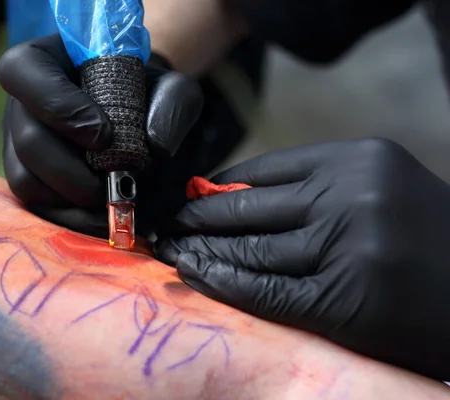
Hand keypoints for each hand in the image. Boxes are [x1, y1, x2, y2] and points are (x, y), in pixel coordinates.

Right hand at [0, 34, 244, 237]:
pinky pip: (36, 206)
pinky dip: (70, 218)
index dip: (58, 106)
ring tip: (109, 205)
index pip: (23, 71)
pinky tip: (101, 217)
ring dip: (71, 202)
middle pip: (27, 140)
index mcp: (44, 61)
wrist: (136, 114)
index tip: (103, 134)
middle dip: (72, 173)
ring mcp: (18, 143)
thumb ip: (173, 104)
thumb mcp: (171, 86)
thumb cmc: (146, 93)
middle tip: (110, 185)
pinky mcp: (29, 178)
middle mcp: (22, 103)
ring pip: (25, 180)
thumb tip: (156, 147)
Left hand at [156, 138, 449, 380]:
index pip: (263, 168)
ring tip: (174, 247)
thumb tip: (228, 188)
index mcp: (357, 159)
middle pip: (246, 206)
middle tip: (169, 221)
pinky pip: (264, 289)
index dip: (219, 182)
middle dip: (198, 216)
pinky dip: (222, 281)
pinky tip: (195, 272)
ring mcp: (346, 250)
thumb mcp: (372, 186)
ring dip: (201, 248)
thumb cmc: (418, 233)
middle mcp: (350, 197)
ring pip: (249, 248)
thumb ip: (309, 185)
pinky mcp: (342, 301)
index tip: (192, 193)